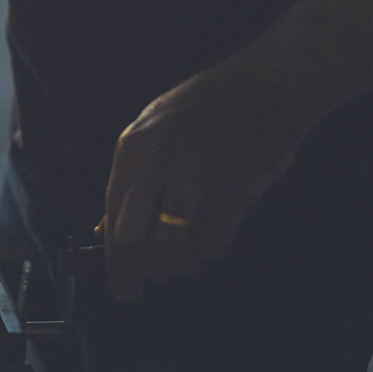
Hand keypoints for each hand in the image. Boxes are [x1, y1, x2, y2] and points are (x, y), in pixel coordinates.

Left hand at [102, 65, 323, 301]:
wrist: (269, 82)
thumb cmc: (208, 109)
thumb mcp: (154, 131)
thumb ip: (131, 180)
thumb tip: (103, 230)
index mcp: (133, 148)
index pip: (112, 217)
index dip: (114, 263)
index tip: (123, 289)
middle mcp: (159, 161)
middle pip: (132, 238)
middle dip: (141, 270)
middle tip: (154, 279)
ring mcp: (198, 173)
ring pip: (171, 246)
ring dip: (178, 266)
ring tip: (187, 262)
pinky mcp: (238, 186)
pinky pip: (212, 242)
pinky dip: (208, 255)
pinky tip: (211, 245)